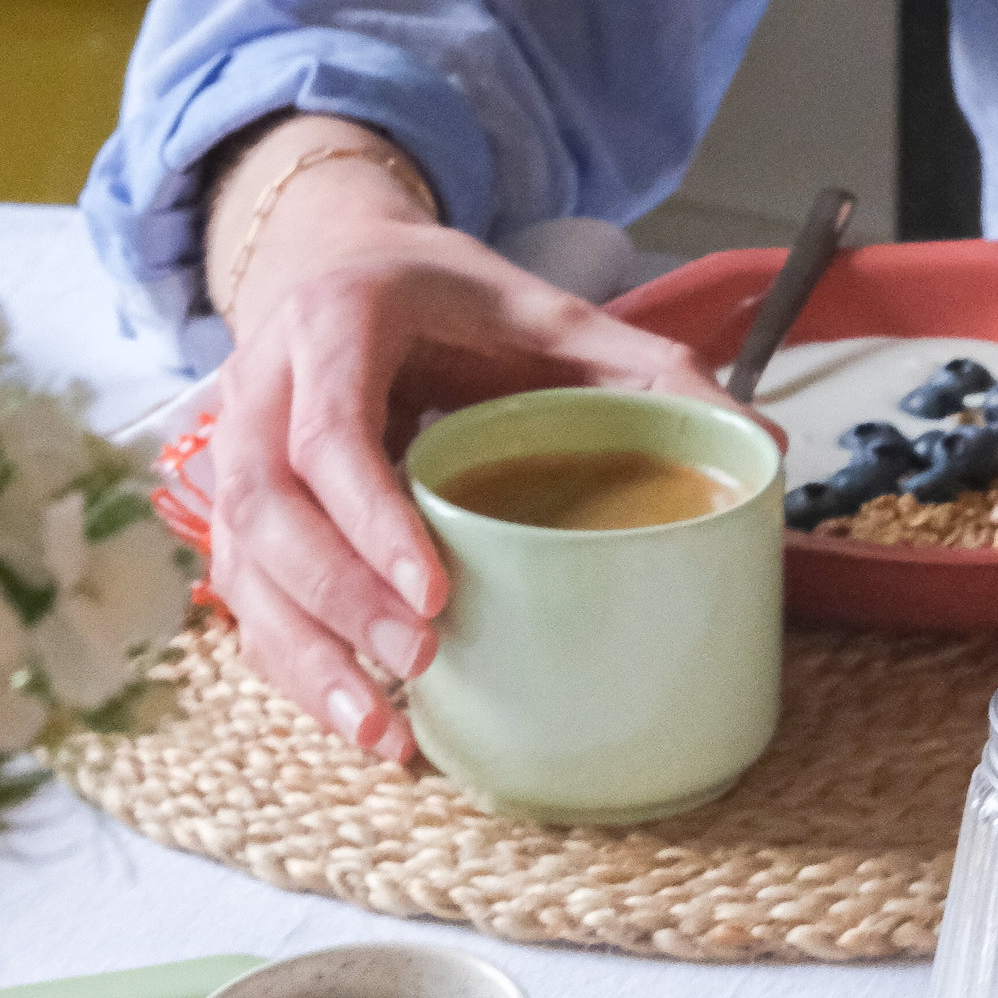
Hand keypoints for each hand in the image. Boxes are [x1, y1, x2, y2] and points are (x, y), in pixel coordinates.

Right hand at [202, 117, 739, 761]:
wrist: (350, 267)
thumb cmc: (457, 307)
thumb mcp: (553, 313)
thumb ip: (649, 368)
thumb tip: (759, 444)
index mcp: (338, 320)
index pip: (329, 428)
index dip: (371, 515)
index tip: (434, 593)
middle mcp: (264, 385)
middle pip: (268, 507)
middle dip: (340, 599)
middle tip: (422, 662)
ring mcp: (238, 455)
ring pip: (244, 565)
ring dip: (310, 656)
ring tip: (388, 730)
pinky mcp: (244, 519)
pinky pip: (250, 603)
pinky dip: (301, 672)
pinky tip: (365, 726)